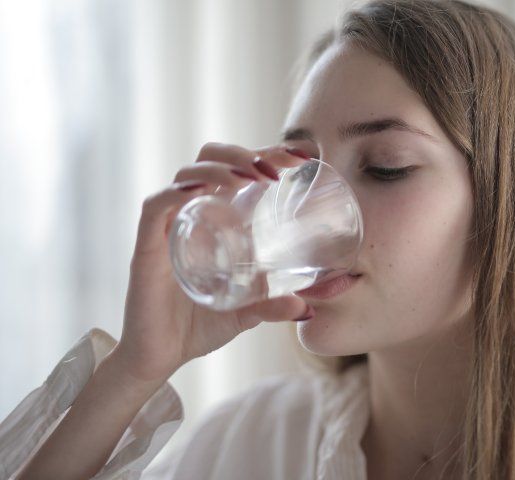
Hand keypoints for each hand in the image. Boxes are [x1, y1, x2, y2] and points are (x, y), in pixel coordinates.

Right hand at [108, 143, 312, 383]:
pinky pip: (156, 207)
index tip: (300, 157)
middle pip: (210, 159)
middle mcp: (191, 215)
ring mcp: (168, 228)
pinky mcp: (146, 247)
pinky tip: (201, 190)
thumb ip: (272, 306)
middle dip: (242, 153)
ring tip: (249, 177)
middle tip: (274, 170)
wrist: (160, 358)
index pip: (238, 170)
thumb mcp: (245, 314)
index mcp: (215, 220)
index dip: (267, 155)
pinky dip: (176, 193)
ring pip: (186, 175)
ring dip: (220, 167)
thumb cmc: (199, 326)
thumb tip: (306, 309)